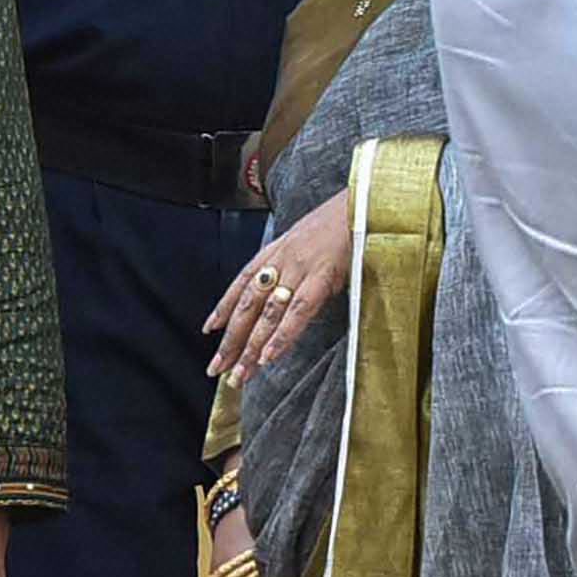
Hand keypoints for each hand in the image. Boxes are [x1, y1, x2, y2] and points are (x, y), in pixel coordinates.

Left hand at [207, 194, 354, 382]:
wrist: (367, 200)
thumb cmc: (345, 221)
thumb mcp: (311, 238)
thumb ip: (296, 262)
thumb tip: (288, 289)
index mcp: (278, 249)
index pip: (242, 282)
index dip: (224, 306)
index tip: (209, 329)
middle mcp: (282, 260)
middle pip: (248, 306)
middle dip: (231, 340)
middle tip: (216, 369)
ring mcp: (299, 268)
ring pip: (267, 315)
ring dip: (250, 348)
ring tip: (239, 375)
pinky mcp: (322, 277)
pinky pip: (297, 312)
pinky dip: (281, 336)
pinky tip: (268, 357)